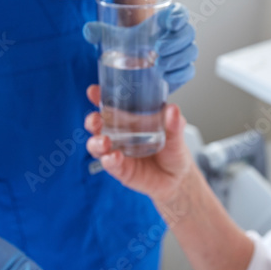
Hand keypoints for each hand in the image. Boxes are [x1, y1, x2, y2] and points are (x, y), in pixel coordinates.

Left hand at [82, 2, 196, 91]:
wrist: (139, 68)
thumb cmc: (134, 46)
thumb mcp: (118, 39)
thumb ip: (104, 33)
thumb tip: (88, 30)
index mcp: (165, 22)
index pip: (179, 13)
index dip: (179, 15)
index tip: (171, 21)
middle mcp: (177, 36)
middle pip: (188, 33)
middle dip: (175, 41)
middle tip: (158, 49)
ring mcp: (183, 54)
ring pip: (190, 52)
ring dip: (176, 59)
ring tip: (158, 65)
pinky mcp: (183, 71)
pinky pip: (188, 71)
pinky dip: (178, 74)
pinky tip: (164, 76)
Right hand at [84, 84, 194, 203]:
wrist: (178, 178)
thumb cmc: (172, 151)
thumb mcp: (175, 134)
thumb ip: (174, 123)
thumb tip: (172, 109)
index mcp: (128, 121)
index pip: (109, 106)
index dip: (98, 98)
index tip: (93, 91)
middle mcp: (119, 136)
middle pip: (97, 126)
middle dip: (92, 121)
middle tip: (96, 119)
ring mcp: (117, 152)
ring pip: (97, 146)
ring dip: (97, 142)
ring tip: (105, 141)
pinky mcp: (121, 170)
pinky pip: (110, 164)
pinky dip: (110, 160)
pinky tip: (115, 157)